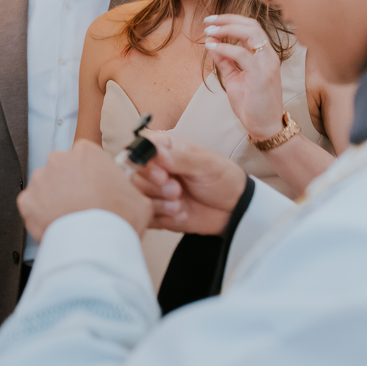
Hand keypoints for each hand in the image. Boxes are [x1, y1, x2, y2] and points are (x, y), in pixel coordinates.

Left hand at [18, 141, 152, 241]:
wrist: (95, 243)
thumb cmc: (117, 218)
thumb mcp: (138, 198)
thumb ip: (127, 189)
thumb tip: (128, 195)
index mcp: (86, 152)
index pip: (86, 157)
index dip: (92, 174)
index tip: (95, 187)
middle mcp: (59, 160)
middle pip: (64, 170)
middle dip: (71, 185)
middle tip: (83, 205)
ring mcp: (40, 179)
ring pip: (46, 187)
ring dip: (55, 199)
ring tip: (71, 218)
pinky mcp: (27, 200)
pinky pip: (33, 206)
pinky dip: (41, 215)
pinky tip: (57, 225)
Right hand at [131, 131, 248, 234]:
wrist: (235, 209)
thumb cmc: (223, 179)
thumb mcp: (206, 164)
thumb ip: (180, 159)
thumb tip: (154, 150)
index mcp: (163, 148)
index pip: (137, 149)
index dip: (142, 162)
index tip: (161, 173)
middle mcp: (153, 167)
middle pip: (132, 175)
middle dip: (153, 186)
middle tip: (176, 190)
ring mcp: (152, 190)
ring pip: (136, 196)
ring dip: (157, 203)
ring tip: (179, 204)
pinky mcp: (155, 210)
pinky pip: (145, 216)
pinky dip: (162, 217)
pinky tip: (180, 214)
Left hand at [203, 14, 285, 141]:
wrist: (264, 126)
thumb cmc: (252, 104)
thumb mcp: (234, 78)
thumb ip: (225, 61)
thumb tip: (213, 44)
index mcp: (264, 55)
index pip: (251, 27)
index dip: (231, 20)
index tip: (211, 21)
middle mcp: (268, 56)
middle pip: (252, 25)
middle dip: (228, 19)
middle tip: (208, 21)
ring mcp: (267, 64)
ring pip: (251, 33)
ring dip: (227, 29)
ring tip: (209, 31)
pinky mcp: (261, 75)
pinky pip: (242, 54)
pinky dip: (225, 47)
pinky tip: (212, 47)